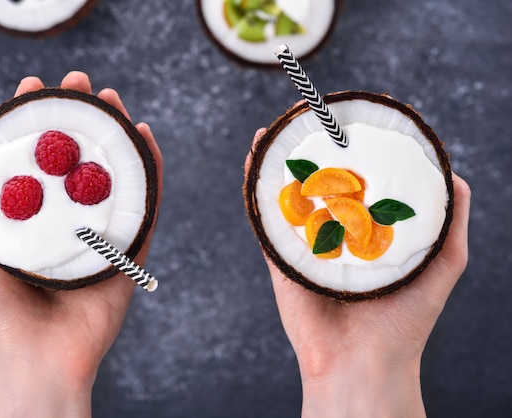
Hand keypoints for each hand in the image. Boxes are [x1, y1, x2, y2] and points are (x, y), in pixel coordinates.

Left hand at [0, 71, 161, 417]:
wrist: (33, 357)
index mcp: (32, 214)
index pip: (37, 155)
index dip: (37, 118)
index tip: (36, 86)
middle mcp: (67, 217)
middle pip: (78, 156)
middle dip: (81, 116)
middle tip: (82, 84)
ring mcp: (100, 231)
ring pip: (114, 173)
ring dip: (116, 134)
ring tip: (113, 101)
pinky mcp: (129, 249)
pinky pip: (146, 204)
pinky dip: (150, 171)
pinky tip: (145, 139)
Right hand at [246, 128, 469, 416]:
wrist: (362, 363)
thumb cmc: (406, 320)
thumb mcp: (444, 262)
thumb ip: (450, 220)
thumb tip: (454, 174)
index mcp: (369, 232)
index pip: (361, 182)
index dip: (358, 149)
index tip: (357, 118)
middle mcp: (335, 233)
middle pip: (321, 181)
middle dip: (314, 147)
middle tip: (312, 114)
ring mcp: (305, 244)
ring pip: (288, 193)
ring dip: (279, 159)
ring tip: (277, 127)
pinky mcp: (280, 258)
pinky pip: (264, 217)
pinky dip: (255, 185)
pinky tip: (254, 157)